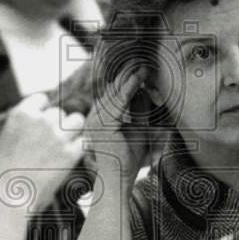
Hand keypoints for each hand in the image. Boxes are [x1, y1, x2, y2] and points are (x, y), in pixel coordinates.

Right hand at [0, 93, 84, 205]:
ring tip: (65, 148)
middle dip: (57, 125)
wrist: (1, 197)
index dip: (43, 112)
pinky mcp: (69, 154)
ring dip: (73, 132)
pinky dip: (79, 149)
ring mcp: (57, 136)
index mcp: (21, 114)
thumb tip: (25, 141)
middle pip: (59, 112)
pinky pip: (84, 142)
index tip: (42, 124)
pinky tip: (71, 159)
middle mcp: (41, 120)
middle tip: (51, 144)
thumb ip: (15, 137)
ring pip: (77, 120)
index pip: (41, 100)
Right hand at [83, 67, 148, 182]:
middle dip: (127, 74)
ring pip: (115, 93)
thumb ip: (139, 111)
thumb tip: (145, 91)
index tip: (140, 66)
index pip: (112, 94)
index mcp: (98, 118)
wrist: (119, 180)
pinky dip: (129, 87)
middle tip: (141, 59)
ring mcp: (95, 121)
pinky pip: (118, 102)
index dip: (126, 79)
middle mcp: (93, 117)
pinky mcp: (102, 125)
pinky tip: (139, 77)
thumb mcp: (138, 129)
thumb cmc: (128, 159)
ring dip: (130, 77)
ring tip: (142, 64)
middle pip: (112, 90)